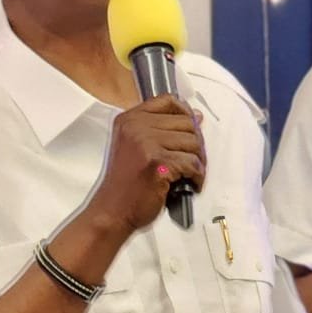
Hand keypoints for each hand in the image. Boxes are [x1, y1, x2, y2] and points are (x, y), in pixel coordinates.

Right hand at [90, 97, 205, 235]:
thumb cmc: (125, 185)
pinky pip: (192, 163)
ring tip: (192, 173)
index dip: (186, 112)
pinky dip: (197, 175)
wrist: (113, 211)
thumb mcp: (134, 147)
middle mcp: (136, 127)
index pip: (167, 100)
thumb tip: (195, 117)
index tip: (193, 126)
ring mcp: (147, 143)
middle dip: (196, 143)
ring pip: (193, 142)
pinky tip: (191, 183)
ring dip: (199, 160)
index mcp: (129, 120)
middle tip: (194, 160)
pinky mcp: (158, 163)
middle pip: (186, 122)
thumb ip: (159, 130)